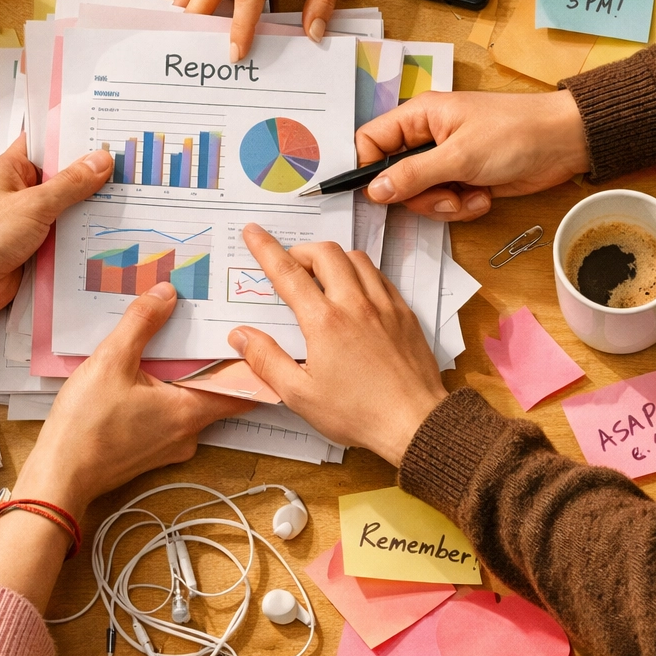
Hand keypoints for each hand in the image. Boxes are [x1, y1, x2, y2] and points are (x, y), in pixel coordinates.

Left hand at [0, 136, 112, 323]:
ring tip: (130, 200)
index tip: (105, 133)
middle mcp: (20, 194)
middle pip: (61, 180)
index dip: (72, 138)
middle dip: (90, 178)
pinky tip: (112, 234)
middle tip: (129, 169)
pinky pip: (64, 240)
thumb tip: (102, 160)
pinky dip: (82, 239)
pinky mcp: (35, 250)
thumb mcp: (33, 203)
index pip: (44, 145)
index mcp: (11, 171)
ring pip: (66, 212)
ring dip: (89, 211)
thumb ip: (69, 184)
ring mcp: (28, 223)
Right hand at [17, 283, 251, 517]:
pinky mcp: (151, 449)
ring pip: (190, 401)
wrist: (58, 477)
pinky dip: (164, 391)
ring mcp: (170, 445)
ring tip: (172, 341)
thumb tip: (167, 294)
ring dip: (184, 375)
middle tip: (207, 323)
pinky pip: (169, 413)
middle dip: (211, 358)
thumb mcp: (111, 361)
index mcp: (190, 411)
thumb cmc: (85, 426)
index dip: (249, 359)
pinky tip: (144, 372)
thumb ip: (141, 323)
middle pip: (215, 390)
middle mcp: (188, 432)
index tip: (250, 332)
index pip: (242, 387)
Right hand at [226, 225, 446, 465]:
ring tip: (321, 277)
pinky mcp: (404, 313)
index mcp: (325, 322)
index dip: (266, 248)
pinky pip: (380, 276)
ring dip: (333, 259)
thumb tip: (240, 336)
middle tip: (290, 266)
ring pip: (356, 258)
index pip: (288, 272)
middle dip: (301, 251)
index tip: (253, 232)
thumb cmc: (358, 413)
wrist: (415, 423)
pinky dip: (361, 272)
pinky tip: (354, 292)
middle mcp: (355, 304)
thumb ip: (266, 360)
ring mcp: (384, 305)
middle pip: (325, 253)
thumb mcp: (300, 395)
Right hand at [357, 90, 589, 220]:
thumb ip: (413, 175)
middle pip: (394, 177)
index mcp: (418, 117)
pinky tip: (484, 196)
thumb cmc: (514, 134)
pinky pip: (445, 203)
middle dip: (418, 195)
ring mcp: (445, 161)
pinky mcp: (463, 180)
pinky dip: (463, 206)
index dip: (366, 168)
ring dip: (444, 204)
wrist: (566, 144)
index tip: (376, 194)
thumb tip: (374, 191)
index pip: (370, 141)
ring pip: (419, 196)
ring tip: (472, 194)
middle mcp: (427, 138)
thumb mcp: (459, 156)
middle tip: (445, 195)